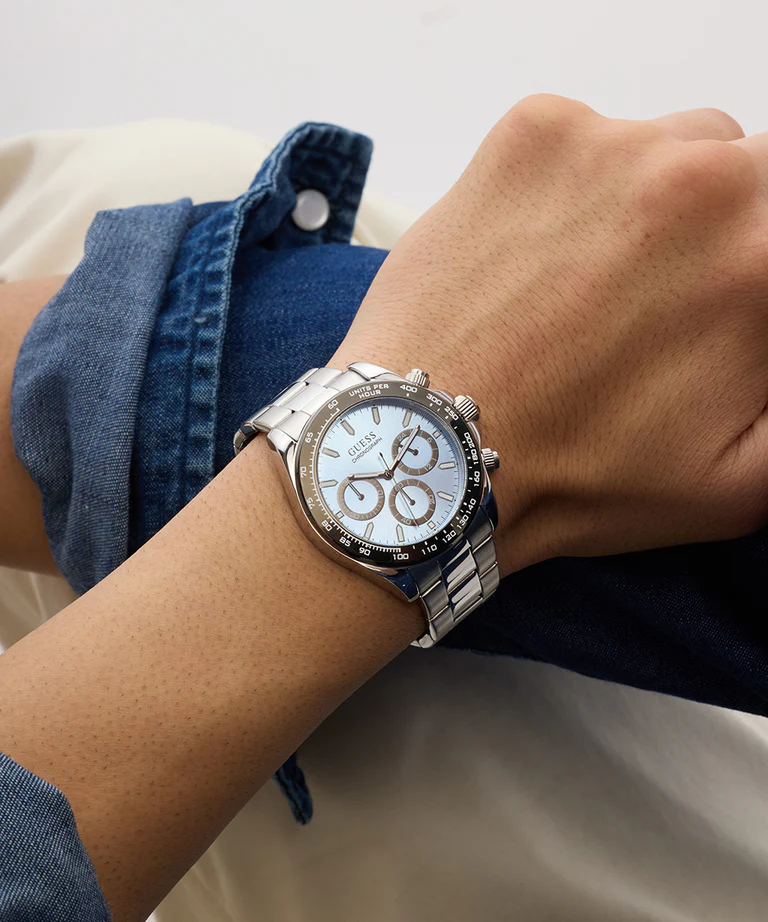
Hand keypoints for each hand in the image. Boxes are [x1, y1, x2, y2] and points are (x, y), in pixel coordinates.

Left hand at [332, 96, 767, 572]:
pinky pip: (589, 139)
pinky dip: (579, 185)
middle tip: (660, 302)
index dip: (754, 269)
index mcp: (760, 259)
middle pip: (748, 172)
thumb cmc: (574, 478)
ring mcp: (605, 144)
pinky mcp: (531, 135)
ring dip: (653, 203)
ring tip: (590, 287)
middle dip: (723, 229)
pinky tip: (540, 261)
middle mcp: (695, 179)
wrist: (427, 452)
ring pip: (673, 148)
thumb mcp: (737, 485)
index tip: (719, 302)